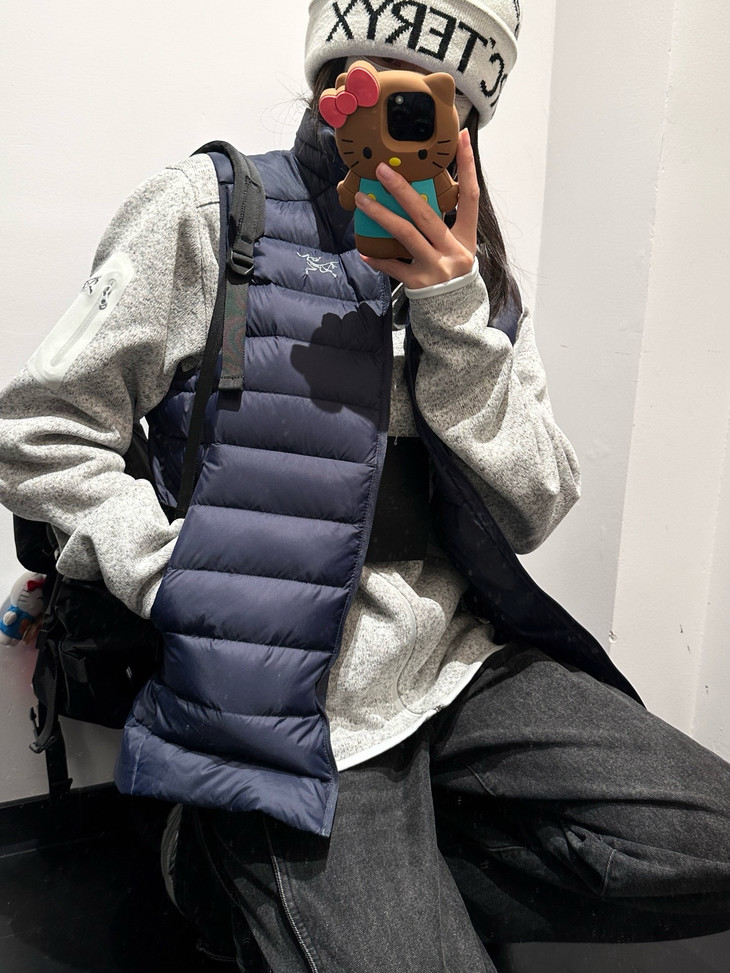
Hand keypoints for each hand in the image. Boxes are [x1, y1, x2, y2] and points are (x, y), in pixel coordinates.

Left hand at [354, 129, 477, 288]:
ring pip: (407, 235)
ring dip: (382, 215)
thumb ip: (448, 223)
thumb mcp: (458, 247)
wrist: (457, 315)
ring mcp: (436, 268)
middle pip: (427, 214)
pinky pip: (394, 267)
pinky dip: (379, 259)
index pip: (470, 197)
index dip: (468, 167)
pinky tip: (364, 251)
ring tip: (363, 200)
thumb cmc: (452, 272)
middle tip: (382, 170)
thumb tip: (421, 191)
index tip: (463, 138)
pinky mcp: (419, 284)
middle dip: (403, 190)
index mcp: (467, 238)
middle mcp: (453, 251)